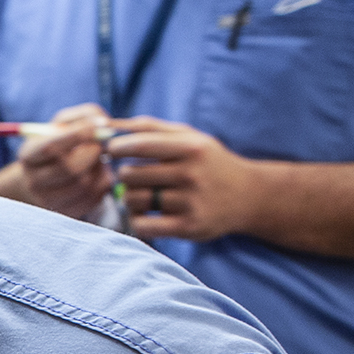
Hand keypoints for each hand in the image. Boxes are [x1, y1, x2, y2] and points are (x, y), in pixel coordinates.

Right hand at [18, 103, 115, 219]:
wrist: (50, 172)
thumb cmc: (62, 141)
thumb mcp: (67, 122)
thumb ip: (86, 115)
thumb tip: (104, 124)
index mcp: (28, 155)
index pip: (50, 148)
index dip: (77, 136)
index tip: (98, 126)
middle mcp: (34, 181)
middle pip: (69, 170)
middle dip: (92, 154)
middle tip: (100, 145)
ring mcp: (49, 201)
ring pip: (84, 185)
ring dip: (99, 169)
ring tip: (97, 159)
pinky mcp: (67, 212)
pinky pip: (94, 198)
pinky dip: (102, 182)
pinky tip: (97, 173)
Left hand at [107, 117, 263, 241]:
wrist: (249, 196)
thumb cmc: (207, 162)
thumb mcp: (187, 137)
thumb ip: (147, 128)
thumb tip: (103, 126)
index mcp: (191, 148)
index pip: (140, 144)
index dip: (116, 148)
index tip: (110, 151)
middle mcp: (192, 174)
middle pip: (130, 175)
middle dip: (125, 175)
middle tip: (132, 177)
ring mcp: (191, 202)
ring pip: (133, 200)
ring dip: (129, 199)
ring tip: (142, 195)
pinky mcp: (188, 228)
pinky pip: (142, 225)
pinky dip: (137, 220)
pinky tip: (146, 214)